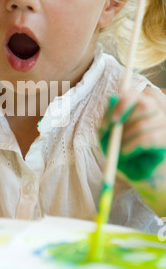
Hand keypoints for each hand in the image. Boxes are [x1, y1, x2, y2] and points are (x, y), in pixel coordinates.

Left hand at [99, 87, 165, 215]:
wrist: (138, 175)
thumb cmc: (123, 153)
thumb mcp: (108, 136)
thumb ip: (109, 118)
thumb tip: (110, 98)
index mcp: (141, 106)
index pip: (136, 93)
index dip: (122, 104)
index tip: (112, 120)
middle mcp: (157, 112)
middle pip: (144, 103)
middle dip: (125, 119)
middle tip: (113, 134)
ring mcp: (164, 124)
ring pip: (144, 122)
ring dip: (126, 137)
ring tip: (119, 149)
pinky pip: (148, 138)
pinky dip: (132, 146)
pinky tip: (125, 153)